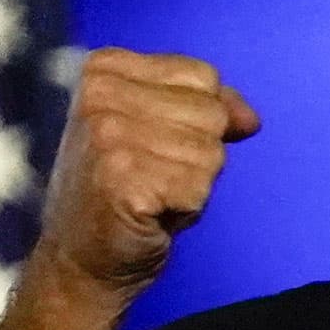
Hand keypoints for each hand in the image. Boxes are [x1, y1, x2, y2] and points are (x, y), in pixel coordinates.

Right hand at [0, 48, 258, 329]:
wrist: (79, 261)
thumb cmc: (123, 193)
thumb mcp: (158, 133)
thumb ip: (206, 109)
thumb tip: (251, 119)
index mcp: (104, 69)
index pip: (203, 75)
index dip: (199, 121)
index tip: (155, 146)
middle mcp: (99, 95)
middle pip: (211, 113)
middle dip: (197, 155)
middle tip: (151, 177)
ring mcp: (107, 136)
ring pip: (211, 152)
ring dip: (192, 185)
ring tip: (151, 195)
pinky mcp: (122, 178)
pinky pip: (199, 187)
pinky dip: (186, 209)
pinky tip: (149, 216)